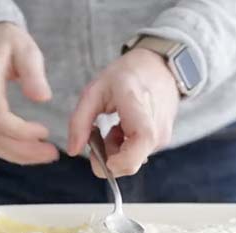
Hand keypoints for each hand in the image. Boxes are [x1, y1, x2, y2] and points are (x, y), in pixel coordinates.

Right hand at [0, 22, 58, 164]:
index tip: (45, 132)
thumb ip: (33, 72)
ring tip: (47, 155)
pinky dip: (12, 152)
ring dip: (20, 155)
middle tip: (53, 153)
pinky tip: (32, 152)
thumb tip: (43, 98)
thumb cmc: (5, 43)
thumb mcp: (25, 48)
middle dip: (25, 150)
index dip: (20, 131)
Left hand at [67, 48, 179, 176]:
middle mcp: (155, 123)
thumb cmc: (126, 76)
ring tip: (115, 127)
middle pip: (133, 161)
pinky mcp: (163, 141)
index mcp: (137, 104)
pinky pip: (140, 155)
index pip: (142, 139)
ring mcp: (162, 134)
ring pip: (134, 161)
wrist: (158, 68)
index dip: (123, 159)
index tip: (106, 159)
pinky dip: (126, 149)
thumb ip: (80, 121)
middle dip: (110, 159)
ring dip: (117, 152)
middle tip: (101, 138)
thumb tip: (73, 151)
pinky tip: (124, 130)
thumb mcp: (94, 90)